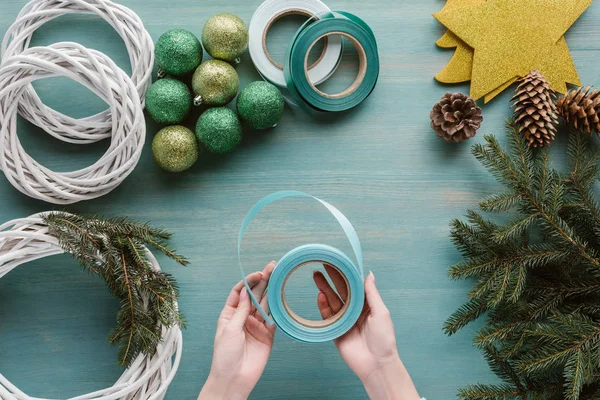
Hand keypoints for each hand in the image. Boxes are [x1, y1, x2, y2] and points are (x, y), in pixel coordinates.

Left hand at [198, 262, 275, 399]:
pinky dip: (279, 309)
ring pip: (266, 304)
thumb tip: (247, 292)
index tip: (258, 274)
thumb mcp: (230, 329)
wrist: (234, 379)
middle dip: (263, 281)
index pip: (240, 292)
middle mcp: (244, 318)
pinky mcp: (267, 335)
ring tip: (279, 276)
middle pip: (255, 295)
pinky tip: (283, 297)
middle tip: (272, 267)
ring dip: (272, 291)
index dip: (249, 281)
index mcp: (230, 314)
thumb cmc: (225, 356)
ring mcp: (256, 326)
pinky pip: (274, 319)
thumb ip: (241, 311)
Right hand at [313, 267, 420, 399]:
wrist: (376, 364)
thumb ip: (372, 293)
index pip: (354, 286)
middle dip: (331, 279)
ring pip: (332, 301)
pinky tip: (320, 296)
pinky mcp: (335, 331)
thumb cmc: (383, 339)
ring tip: (316, 277)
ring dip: (325, 289)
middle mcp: (354, 311)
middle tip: (321, 266)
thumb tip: (369, 274)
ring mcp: (344, 320)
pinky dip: (323, 306)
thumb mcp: (381, 312)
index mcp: (366, 305)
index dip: (345, 274)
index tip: (337, 262)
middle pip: (340, 291)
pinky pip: (327, 316)